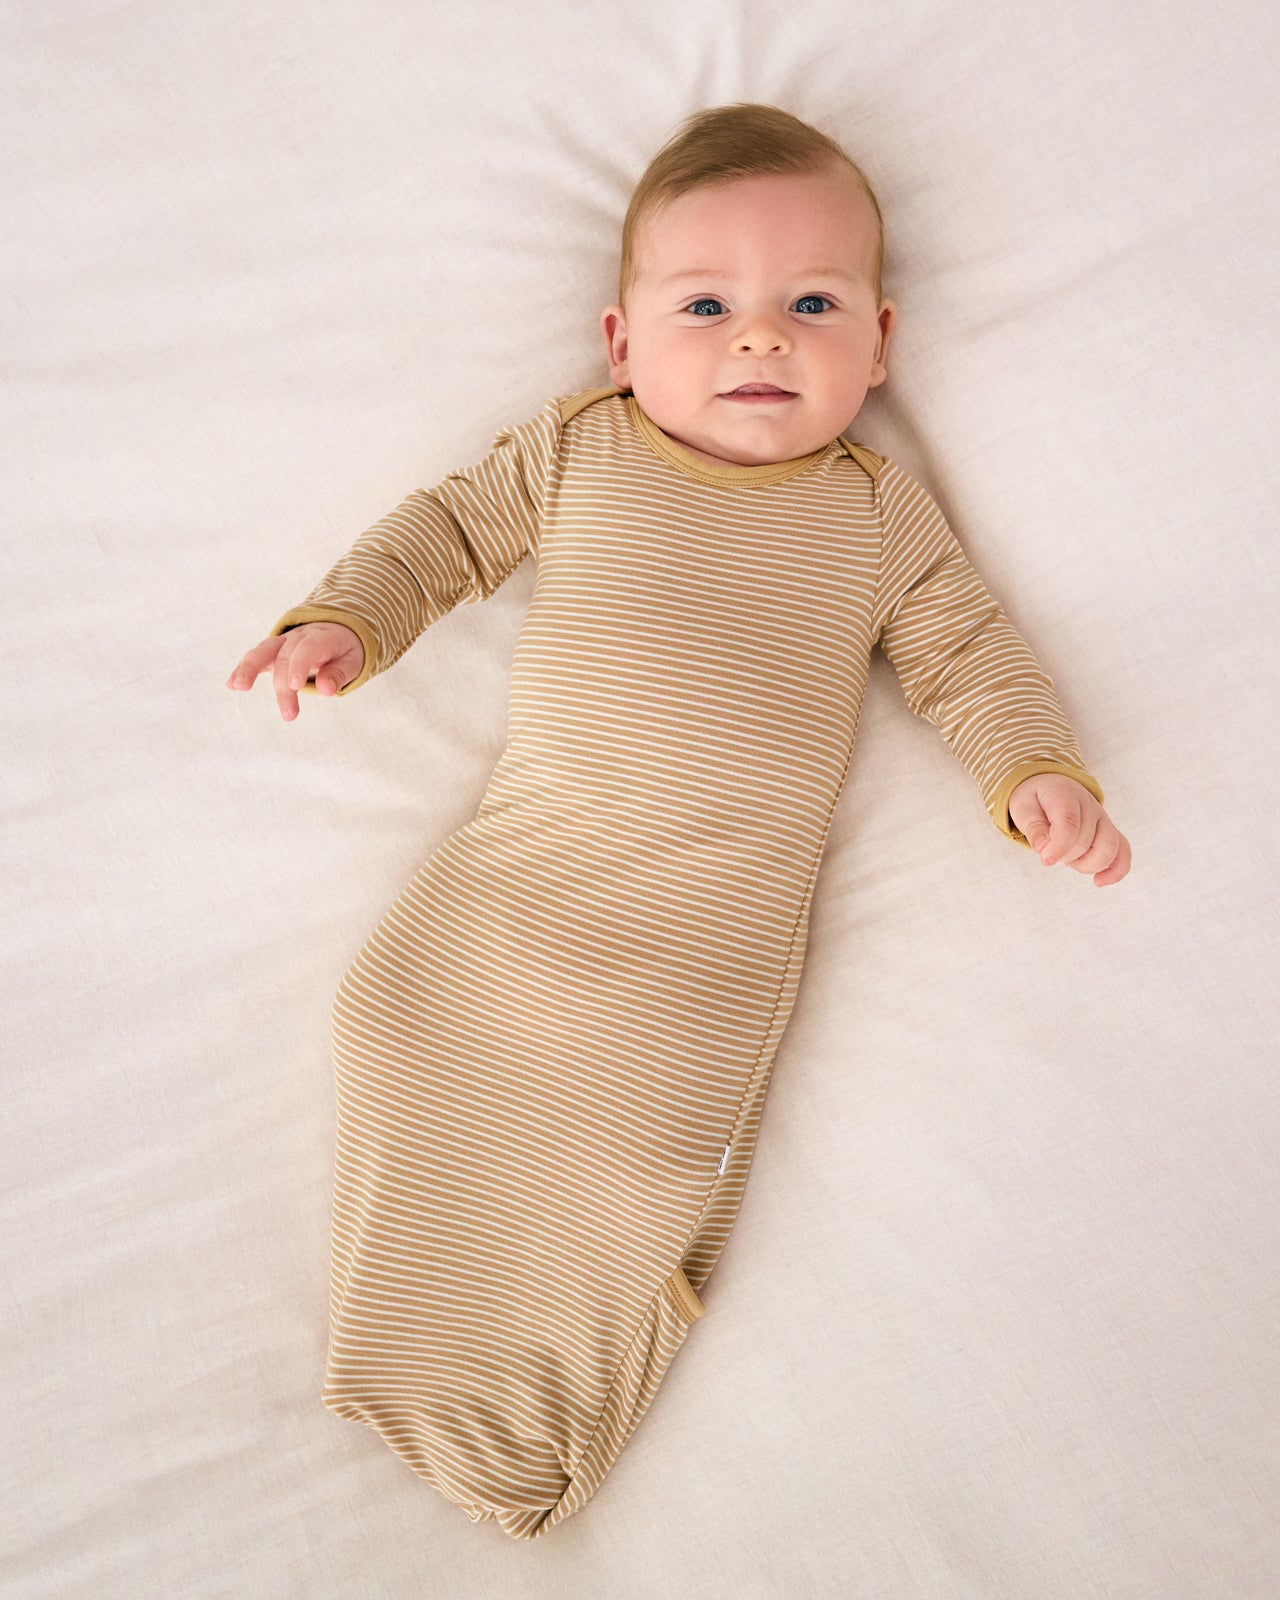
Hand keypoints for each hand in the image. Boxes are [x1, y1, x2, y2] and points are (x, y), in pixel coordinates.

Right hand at [225, 622, 364, 720]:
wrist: (337, 629)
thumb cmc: (345, 650)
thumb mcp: (353, 662)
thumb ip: (339, 674)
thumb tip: (326, 690)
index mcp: (323, 637)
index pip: (309, 648)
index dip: (300, 664)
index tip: (295, 685)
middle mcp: (300, 636)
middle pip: (286, 657)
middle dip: (284, 686)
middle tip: (289, 714)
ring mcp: (283, 642)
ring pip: (264, 650)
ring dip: (250, 667)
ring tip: (239, 686)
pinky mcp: (273, 650)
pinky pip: (256, 656)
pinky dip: (243, 668)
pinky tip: (231, 684)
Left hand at [1007, 773, 1130, 886]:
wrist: (1052, 785)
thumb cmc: (1036, 799)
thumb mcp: (1023, 808)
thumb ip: (1034, 829)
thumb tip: (1044, 850)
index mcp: (1065, 795)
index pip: (1070, 823)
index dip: (1060, 846)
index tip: (1046, 860)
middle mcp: (1090, 805)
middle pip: (1086, 840)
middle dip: (1065, 855)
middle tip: (1049, 851)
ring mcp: (1103, 818)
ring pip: (1109, 848)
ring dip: (1086, 864)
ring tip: (1069, 860)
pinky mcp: (1110, 831)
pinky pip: (1123, 851)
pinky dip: (1116, 870)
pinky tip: (1099, 881)